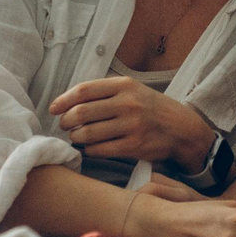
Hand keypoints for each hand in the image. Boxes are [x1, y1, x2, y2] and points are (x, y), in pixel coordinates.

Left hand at [50, 77, 215, 171]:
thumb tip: (68, 102)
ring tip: (76, 137)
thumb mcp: (133, 90)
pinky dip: (89, 150)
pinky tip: (89, 148)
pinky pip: (100, 150)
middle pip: (81, 113)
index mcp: (124, 85)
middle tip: (64, 125)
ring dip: (75, 137)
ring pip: (87, 133)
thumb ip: (104, 92)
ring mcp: (131, 126)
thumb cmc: (150, 108)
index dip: (63, 100)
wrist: (181, 129)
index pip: (84, 90)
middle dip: (66, 121)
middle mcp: (127, 104)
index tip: (54, 108)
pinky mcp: (134, 146)